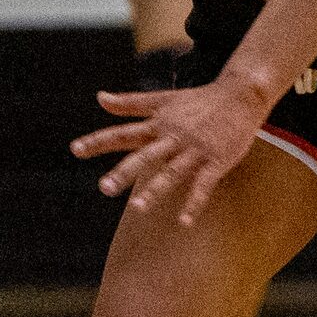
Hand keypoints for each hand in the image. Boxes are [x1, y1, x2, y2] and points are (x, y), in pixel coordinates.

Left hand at [71, 78, 265, 225]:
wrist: (241, 95)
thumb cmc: (198, 100)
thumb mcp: (162, 98)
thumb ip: (130, 103)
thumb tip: (98, 98)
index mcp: (158, 124)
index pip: (123, 133)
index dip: (99, 141)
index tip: (75, 149)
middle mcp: (173, 137)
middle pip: (144, 156)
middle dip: (124, 172)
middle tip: (104, 188)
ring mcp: (195, 150)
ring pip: (172, 171)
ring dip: (155, 190)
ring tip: (137, 208)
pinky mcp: (216, 160)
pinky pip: (203, 185)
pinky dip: (194, 203)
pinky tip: (183, 221)